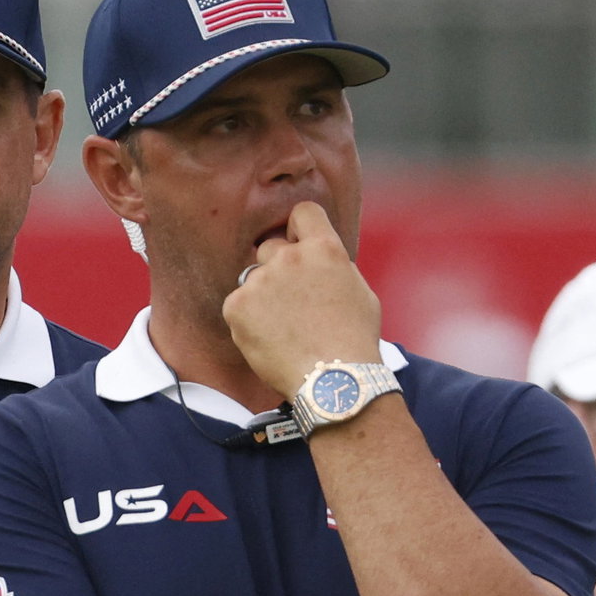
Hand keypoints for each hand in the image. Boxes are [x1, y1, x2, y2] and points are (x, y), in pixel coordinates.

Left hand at [222, 201, 383, 398]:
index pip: (303, 212)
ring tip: (283, 329)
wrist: (334, 382)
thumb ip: (333, 265)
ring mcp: (260, 281)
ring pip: (253, 278)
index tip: (300, 246)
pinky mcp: (237, 305)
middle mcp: (290, 257)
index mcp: (324, 249)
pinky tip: (269, 339)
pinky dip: (247, 320)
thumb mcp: (359, 291)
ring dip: (262, 297)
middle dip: (278, 269)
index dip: (300, 229)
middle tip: (292, 303)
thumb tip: (319, 255)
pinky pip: (237, 304)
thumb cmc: (354, 341)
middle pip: (271, 248)